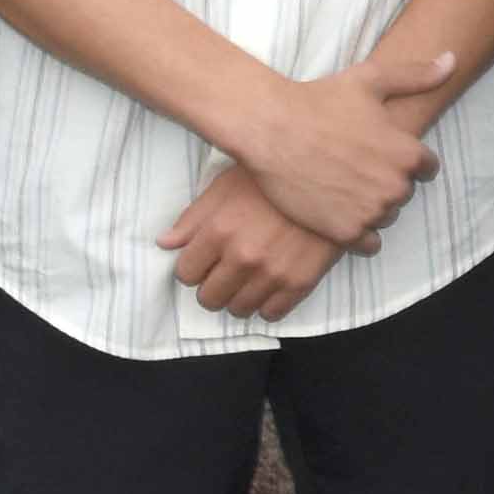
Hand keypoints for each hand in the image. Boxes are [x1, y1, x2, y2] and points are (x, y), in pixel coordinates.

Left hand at [161, 161, 353, 321]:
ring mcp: (272, 273)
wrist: (327, 178)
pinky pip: (271, 314)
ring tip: (248, 280)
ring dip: (238, 298)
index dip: (193, 267)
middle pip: (209, 298)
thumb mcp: (225, 186)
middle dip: (212, 286)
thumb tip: (165, 243)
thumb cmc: (272, 178)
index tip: (205, 260)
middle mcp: (242, 257)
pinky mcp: (300, 283)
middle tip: (225, 272)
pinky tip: (270, 286)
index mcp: (219, 231)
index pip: (186, 274)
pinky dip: (266, 305)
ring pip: (238, 310)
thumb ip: (193, 218)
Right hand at [241, 45, 457, 245]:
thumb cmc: (319, 99)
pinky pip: (369, 244)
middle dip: (386, 182)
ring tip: (343, 185)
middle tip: (355, 166)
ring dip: (371, 206)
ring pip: (386, 216)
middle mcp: (395, 186)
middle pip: (403, 193)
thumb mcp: (371, 79)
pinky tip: (340, 212)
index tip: (380, 153)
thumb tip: (451, 60)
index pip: (426, 169)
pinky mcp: (345, 232)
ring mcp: (370, 211)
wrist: (271, 128)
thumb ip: (416, 76)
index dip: (404, 160)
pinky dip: (358, 232)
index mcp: (407, 153)